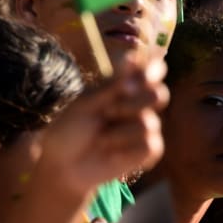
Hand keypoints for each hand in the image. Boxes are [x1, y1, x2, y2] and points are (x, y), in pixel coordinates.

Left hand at [34, 50, 167, 198]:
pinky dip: (127, 149)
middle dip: (135, 102)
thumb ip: (112, 84)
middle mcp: (138, 105)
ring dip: (120, 131)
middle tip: (108, 111)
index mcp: (124, 87)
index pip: (152, 71)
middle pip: (159, 94)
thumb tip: (131, 57)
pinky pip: (150, 145)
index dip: (152, 69)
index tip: (142, 73)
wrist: (64, 166)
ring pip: (150, 122)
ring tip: (101, 138)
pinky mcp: (146, 151)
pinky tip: (112, 154)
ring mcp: (144, 128)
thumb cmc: (70, 130)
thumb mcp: (86, 103)